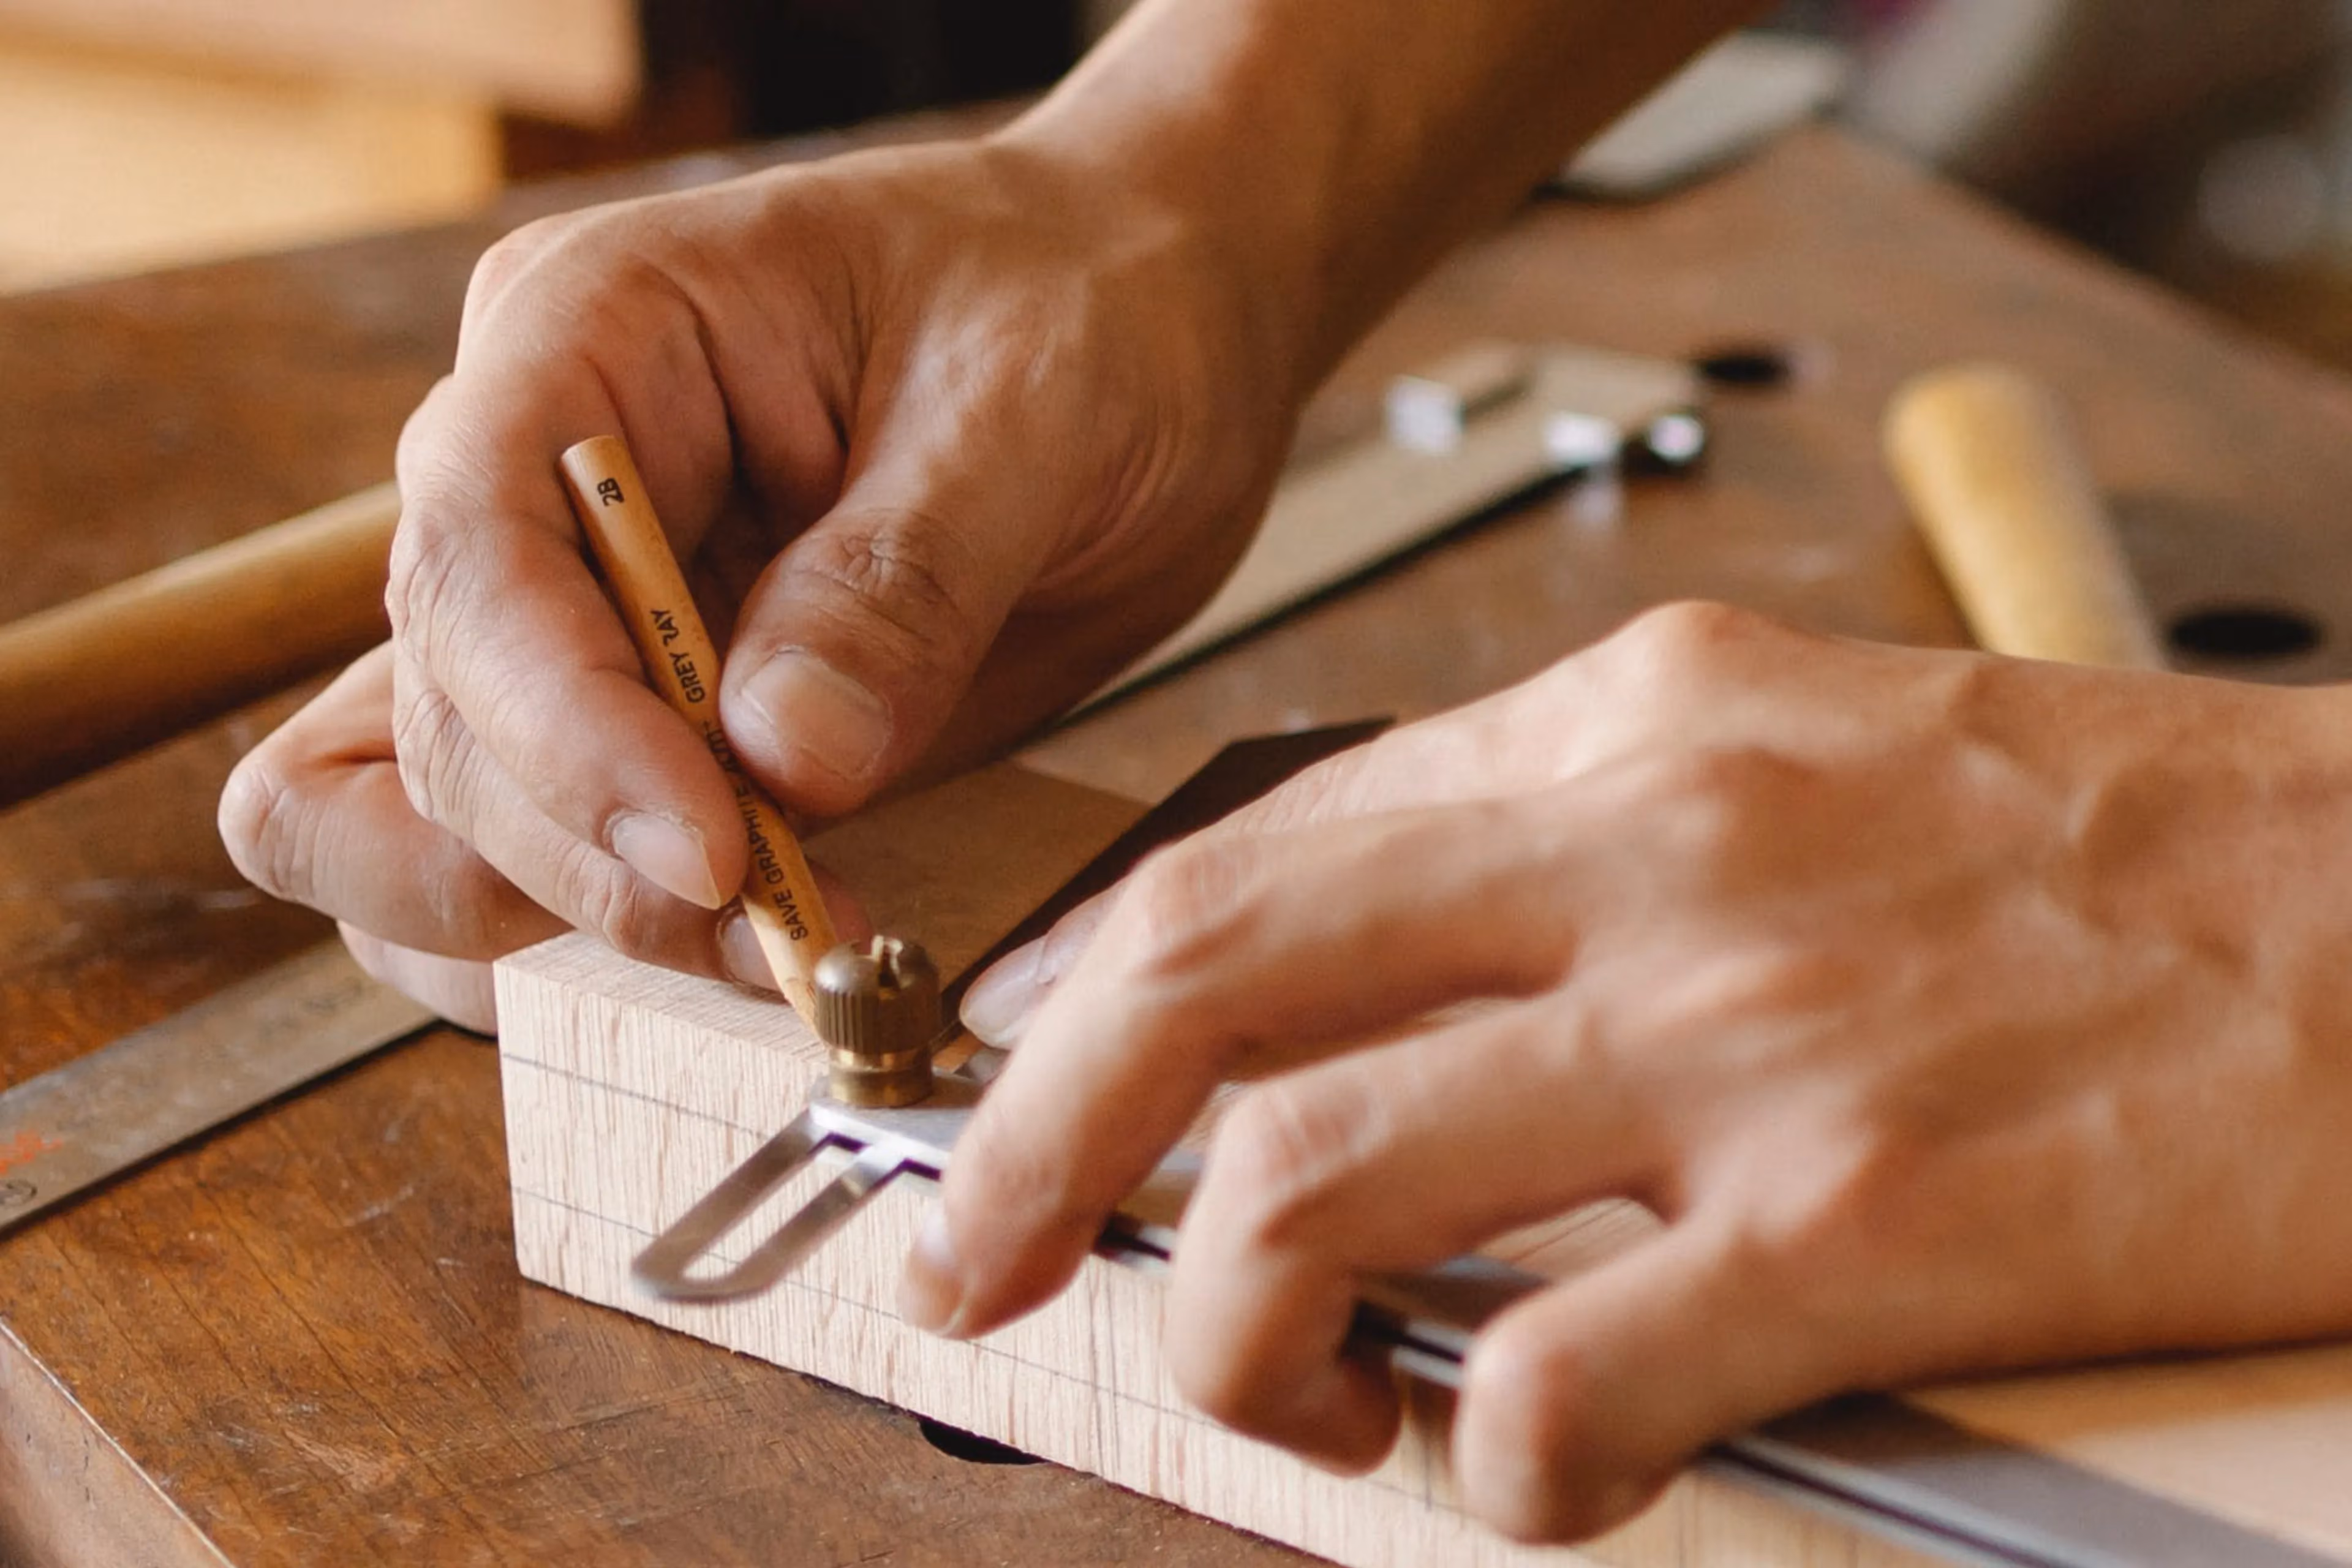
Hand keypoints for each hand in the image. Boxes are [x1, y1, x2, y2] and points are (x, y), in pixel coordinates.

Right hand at [220, 135, 1297, 1016]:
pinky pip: (540, 848)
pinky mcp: (646, 716)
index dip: (565, 725)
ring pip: (456, 809)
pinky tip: (745, 951)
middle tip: (787, 934)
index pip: (481, 549)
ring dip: (592, 915)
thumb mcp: (1032, 407)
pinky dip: (611, 930)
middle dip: (597, 852)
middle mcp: (540, 475)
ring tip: (788, 953)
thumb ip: (905, 581)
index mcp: (593, 331)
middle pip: (454, 710)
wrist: (1152, 330)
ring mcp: (578, 605)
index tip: (710, 852)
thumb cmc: (1083, 306)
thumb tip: (785, 763)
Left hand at [914, 603, 2351, 1541]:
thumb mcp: (1802, 756)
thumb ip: (1576, 846)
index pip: (1247, 852)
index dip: (1080, 991)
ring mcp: (1745, 1036)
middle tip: (970, 1253)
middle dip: (1028, 1137)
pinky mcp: (1870, 1223)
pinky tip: (1531, 1474)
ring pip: (1314, 1187)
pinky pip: (1557, 1380)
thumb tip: (1378, 977)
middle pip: (1205, 982)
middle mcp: (1649, 856)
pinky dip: (1491, 1466)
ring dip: (1237, 1327)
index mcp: (1623, 734)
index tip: (1021, 1089)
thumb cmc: (2118, 850)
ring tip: (1295, 1399)